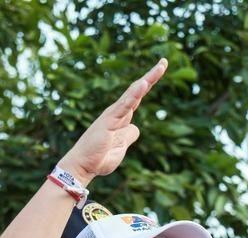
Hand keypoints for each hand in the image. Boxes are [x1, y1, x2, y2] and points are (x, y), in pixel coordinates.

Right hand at [56, 59, 166, 184]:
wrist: (83, 166)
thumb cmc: (99, 158)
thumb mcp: (121, 147)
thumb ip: (129, 135)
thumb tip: (135, 128)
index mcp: (122, 118)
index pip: (137, 97)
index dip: (148, 84)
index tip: (160, 69)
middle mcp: (117, 112)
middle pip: (137, 90)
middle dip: (151, 76)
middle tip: (165, 62)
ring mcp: (113, 115)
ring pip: (133, 94)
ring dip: (147, 80)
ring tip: (161, 67)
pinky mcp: (109, 120)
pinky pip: (124, 105)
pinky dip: (134, 94)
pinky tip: (143, 84)